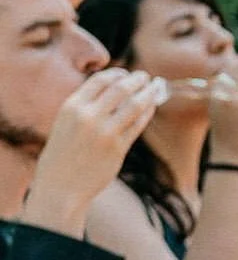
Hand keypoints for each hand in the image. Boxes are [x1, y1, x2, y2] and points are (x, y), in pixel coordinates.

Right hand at [21, 70, 163, 236]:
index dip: (117, 74)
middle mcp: (87, 116)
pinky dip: (147, 113)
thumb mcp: (65, 123)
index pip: (100, 80)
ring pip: (134, 105)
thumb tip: (112, 91)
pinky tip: (151, 107)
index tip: (126, 73)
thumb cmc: (63, 154)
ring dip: (148, 93)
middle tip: (146, 76)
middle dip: (136, 80)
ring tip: (155, 87)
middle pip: (120, 89)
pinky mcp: (118, 148)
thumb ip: (85, 107)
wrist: (60, 186)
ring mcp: (104, 132)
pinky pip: (138, 125)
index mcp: (71, 107)